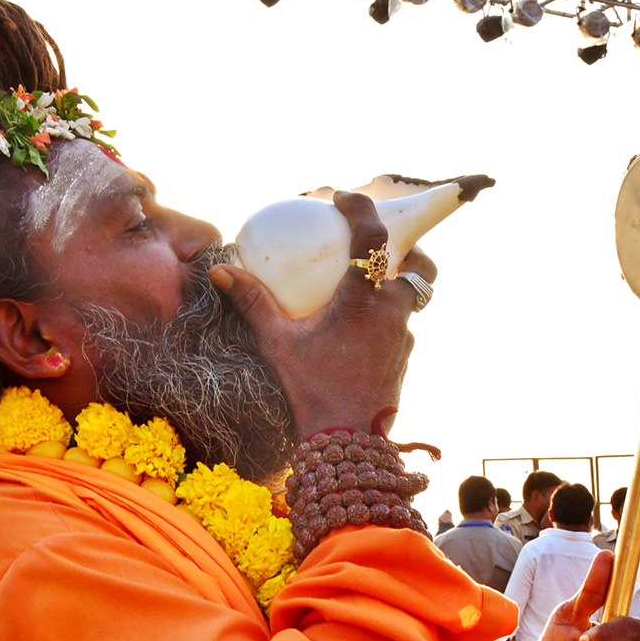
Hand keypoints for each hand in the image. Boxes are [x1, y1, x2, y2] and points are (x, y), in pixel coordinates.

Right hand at [209, 192, 435, 435]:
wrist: (347, 441)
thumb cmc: (312, 390)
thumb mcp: (278, 344)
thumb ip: (253, 302)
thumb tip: (220, 271)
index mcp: (364, 301)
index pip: (373, 238)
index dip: (362, 208)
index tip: (343, 199)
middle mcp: (393, 313)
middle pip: (419, 266)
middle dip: (407, 249)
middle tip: (377, 246)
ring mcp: (404, 338)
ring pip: (412, 298)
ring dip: (395, 284)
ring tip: (365, 284)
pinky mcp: (404, 358)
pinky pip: (401, 326)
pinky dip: (386, 316)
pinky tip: (359, 327)